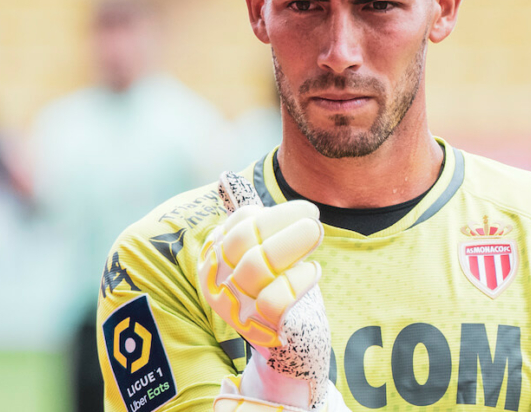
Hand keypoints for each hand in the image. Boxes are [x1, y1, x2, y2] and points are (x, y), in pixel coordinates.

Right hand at [198, 172, 332, 409]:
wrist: (294, 353)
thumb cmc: (279, 295)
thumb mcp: (262, 256)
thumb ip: (248, 222)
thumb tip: (227, 177)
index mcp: (214, 265)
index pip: (236, 226)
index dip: (268, 214)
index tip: (297, 212)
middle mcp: (219, 289)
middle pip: (244, 241)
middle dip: (282, 221)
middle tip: (313, 215)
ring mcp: (239, 311)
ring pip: (258, 266)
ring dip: (292, 242)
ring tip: (316, 233)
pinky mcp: (264, 331)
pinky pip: (276, 298)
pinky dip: (299, 279)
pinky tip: (313, 272)